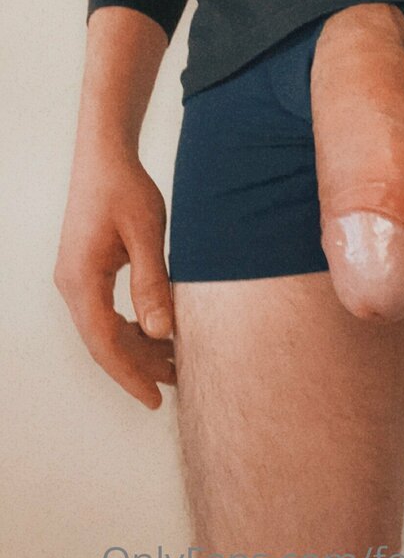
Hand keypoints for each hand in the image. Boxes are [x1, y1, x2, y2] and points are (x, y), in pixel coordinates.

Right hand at [54, 149, 176, 408]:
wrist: (104, 157)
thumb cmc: (126, 189)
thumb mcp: (146, 234)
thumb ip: (152, 282)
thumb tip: (161, 332)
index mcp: (82, 279)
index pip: (104, 343)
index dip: (130, 375)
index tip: (155, 400)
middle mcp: (72, 284)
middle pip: (104, 341)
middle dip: (138, 366)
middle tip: (177, 386)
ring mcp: (76, 279)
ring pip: (105, 329)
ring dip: (136, 348)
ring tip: (174, 364)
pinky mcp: (86, 272)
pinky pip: (106, 312)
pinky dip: (131, 327)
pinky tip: (159, 331)